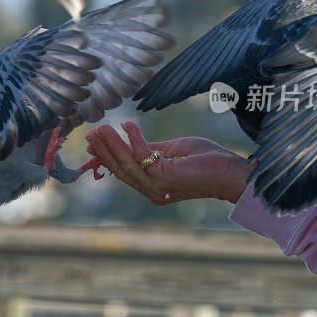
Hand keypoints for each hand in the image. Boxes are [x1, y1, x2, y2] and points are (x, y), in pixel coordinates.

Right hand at [85, 121, 249, 205]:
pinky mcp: (164, 177)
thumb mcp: (169, 150)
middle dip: (103, 150)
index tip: (92, 142)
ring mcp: (156, 187)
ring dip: (111, 144)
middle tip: (90, 133)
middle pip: (120, 169)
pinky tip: (127, 124)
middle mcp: (151, 191)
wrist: (227, 169)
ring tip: (100, 128)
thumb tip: (126, 136)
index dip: (106, 156)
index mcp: (151, 186)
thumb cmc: (204, 159)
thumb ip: (148, 148)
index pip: (123, 171)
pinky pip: (142, 155)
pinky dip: (133, 138)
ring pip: (126, 163)